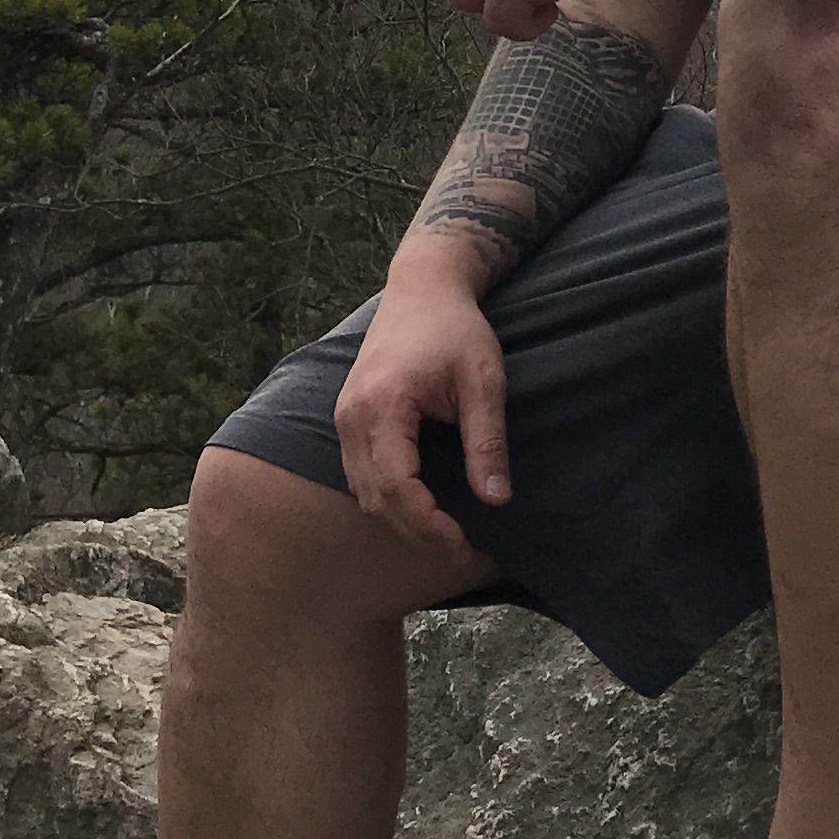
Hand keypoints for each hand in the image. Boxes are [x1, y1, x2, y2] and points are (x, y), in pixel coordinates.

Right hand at [334, 271, 508, 554]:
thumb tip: (496, 499)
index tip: (462, 544)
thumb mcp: (484, 381)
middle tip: (461, 552)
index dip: (427, 524)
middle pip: (375, 498)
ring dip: (400, 519)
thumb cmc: (456, 328)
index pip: (397, 486)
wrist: (422, 287)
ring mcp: (343, 417)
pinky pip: (360, 474)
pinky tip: (422, 505)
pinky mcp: (348, 418)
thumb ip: (487, 441)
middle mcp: (352, 416)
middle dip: (417, 532)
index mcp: (383, 404)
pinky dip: (388, 498)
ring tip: (445, 534)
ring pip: (363, 491)